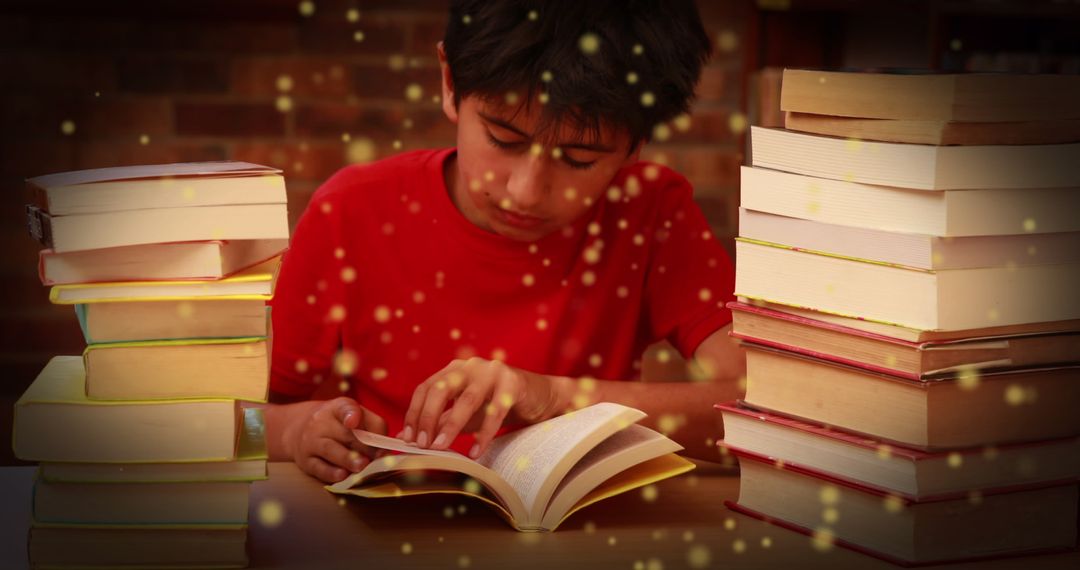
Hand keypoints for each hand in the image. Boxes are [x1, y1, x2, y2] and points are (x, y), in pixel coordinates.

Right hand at [283, 397, 386, 482]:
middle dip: (363, 446)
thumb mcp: (354, 416)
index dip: (351, 415)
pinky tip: (343, 476)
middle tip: (377, 457)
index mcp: (337, 408)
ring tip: (362, 466)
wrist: (299, 430)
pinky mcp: (306, 461)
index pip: (345, 408)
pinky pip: (318, 468)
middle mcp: (322, 422)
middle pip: (345, 434)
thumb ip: (373, 428)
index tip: (353, 422)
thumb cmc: (338, 425)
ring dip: (347, 459)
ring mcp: (311, 441)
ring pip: (330, 450)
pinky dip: (331, 473)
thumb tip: (384, 452)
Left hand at [399, 358, 567, 457]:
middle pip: (441, 389)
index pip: (426, 388)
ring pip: (466, 400)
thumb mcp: (466, 413)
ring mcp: (492, 371)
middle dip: (428, 418)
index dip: (414, 413)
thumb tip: (413, 437)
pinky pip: (495, 411)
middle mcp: (470, 366)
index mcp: (454, 370)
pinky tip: (476, 452)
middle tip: (422, 444)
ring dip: (451, 426)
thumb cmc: (497, 404)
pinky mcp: (513, 382)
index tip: (408, 438)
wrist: (538, 397)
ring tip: (441, 448)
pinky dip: (483, 434)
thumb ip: (443, 420)